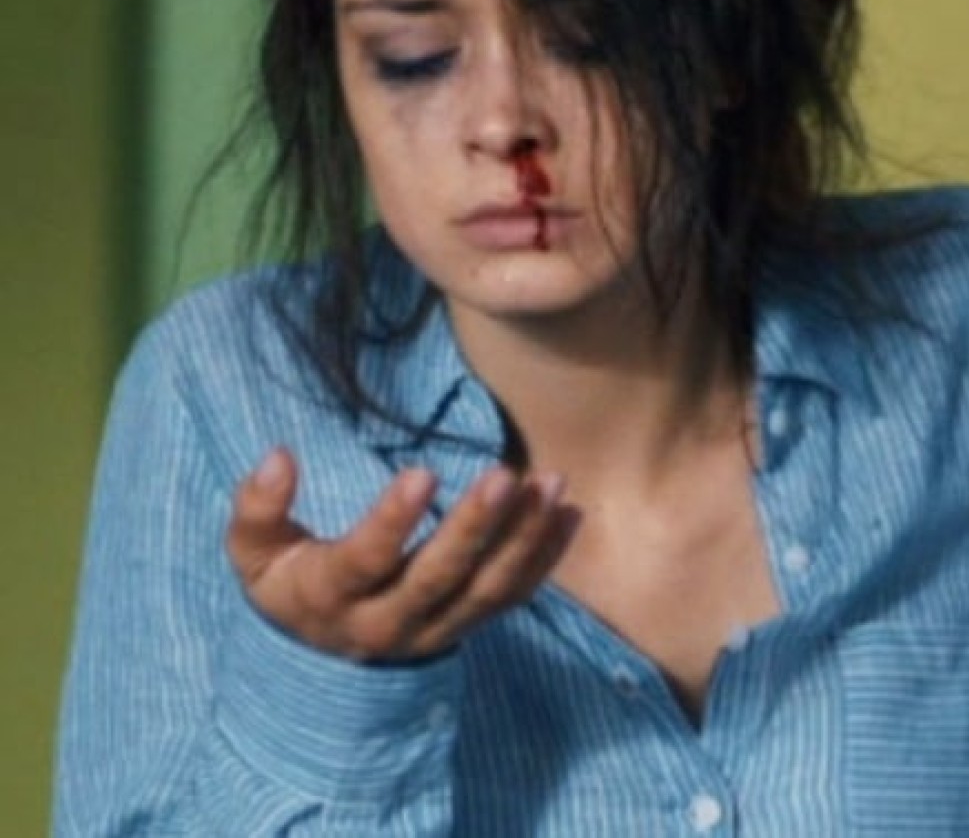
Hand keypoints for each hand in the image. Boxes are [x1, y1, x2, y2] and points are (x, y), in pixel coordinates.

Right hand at [226, 448, 578, 661]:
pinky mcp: (469, 625)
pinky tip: (569, 512)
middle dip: (473, 527)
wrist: (322, 655)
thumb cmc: (289, 582)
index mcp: (331, 598)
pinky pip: (514, 597)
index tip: (422, 472)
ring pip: (486, 590)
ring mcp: (436, 628)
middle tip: (504, 474)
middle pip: (438, 578)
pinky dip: (545, 557)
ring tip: (550, 482)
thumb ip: (257, 509)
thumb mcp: (255, 553)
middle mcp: (388, 622)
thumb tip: (278, 457)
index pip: (364, 562)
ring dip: (523, 538)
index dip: (391, 522)